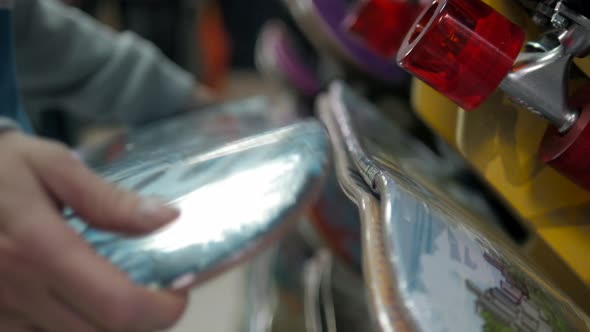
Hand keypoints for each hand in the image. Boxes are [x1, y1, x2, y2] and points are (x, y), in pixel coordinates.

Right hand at [0, 132, 186, 331]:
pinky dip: (74, 328)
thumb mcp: (51, 165)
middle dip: (144, 321)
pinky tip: (82, 303)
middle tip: (155, 291)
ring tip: (121, 295)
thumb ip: (107, 198)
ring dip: (110, 328)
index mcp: (39, 249)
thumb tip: (167, 218)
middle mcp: (17, 291)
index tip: (177, 290)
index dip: (161, 309)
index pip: (119, 306)